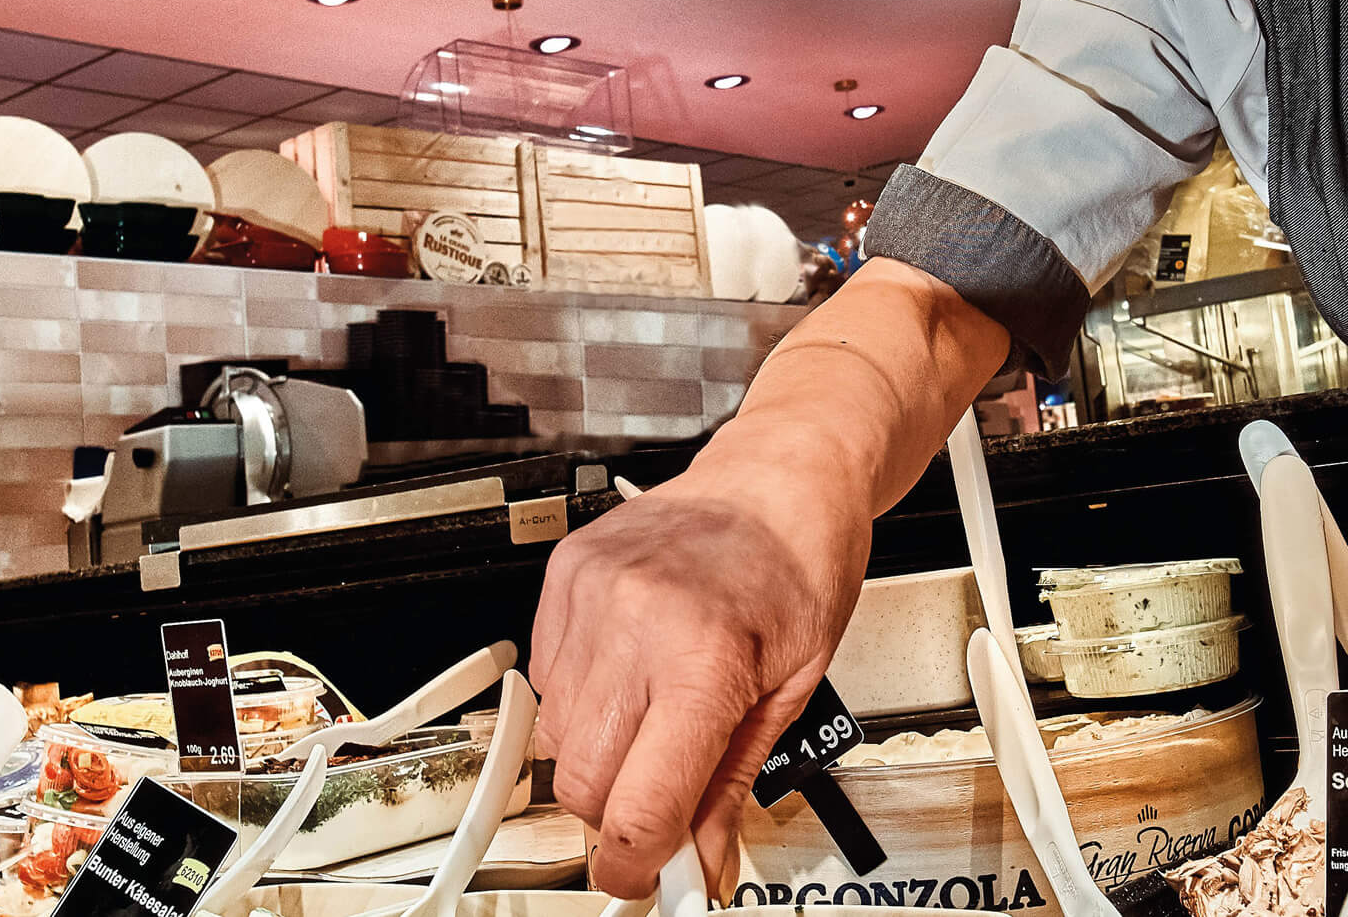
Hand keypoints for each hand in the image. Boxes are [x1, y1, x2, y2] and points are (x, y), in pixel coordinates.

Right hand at [530, 446, 870, 899]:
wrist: (783, 472)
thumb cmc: (802, 563)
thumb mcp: (795, 688)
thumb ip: (733, 786)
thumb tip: (699, 867)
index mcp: (705, 657)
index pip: (638, 811)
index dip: (641, 866)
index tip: (651, 876)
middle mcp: (636, 620)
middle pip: (582, 784)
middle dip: (620, 811)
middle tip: (664, 796)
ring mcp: (592, 590)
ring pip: (553, 736)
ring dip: (599, 751)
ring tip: (657, 712)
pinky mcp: (566, 569)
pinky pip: (544, 676)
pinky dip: (580, 694)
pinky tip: (633, 666)